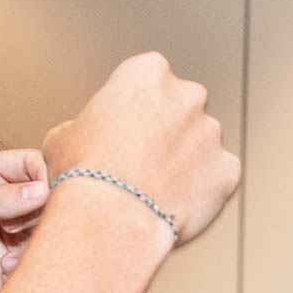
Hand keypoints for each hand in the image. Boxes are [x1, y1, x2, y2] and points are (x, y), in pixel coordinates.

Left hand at [0, 148, 50, 292]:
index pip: (31, 161)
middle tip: (14, 230)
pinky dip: (30, 259)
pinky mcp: (21, 253)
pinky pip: (45, 249)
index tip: (43, 198)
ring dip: (33, 240)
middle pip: (47, 191)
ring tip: (6, 257)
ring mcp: (15, 226)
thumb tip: (41, 189)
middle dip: (39, 212)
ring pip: (50, 222)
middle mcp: (3, 196)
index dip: (43, 176)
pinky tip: (5, 269)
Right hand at [41, 52, 242, 247]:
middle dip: (168, 131)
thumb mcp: (63, 136)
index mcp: (148, 73)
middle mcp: (188, 95)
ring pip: (203, 145)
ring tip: (156, 190)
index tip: (126, 130)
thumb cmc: (85, 175)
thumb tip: (86, 136)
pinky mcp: (229, 170)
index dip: (136, 109)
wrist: (110, 219)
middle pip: (183, 109)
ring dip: (187, 161)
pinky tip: (176, 205)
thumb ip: (86, 125)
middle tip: (144, 162)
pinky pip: (218, 178)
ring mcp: (213, 133)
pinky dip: (203, 191)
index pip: (150, 80)